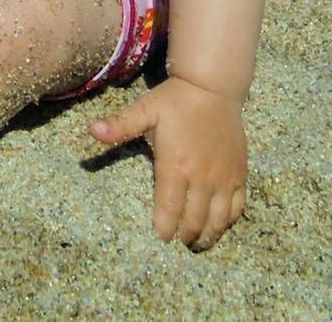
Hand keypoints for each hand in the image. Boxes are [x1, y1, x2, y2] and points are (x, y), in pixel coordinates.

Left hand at [90, 75, 247, 249]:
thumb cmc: (174, 100)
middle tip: (177, 242)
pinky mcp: (240, 174)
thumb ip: (120, 124)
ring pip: (218, 218)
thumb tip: (91, 131)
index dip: (165, 227)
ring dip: (207, 235)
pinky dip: (227, 221)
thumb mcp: (144, 109)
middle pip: (194, 218)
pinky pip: (237, 206)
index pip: (169, 206)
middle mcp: (202, 175)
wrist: (213, 88)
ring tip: (196, 243)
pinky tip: (218, 226)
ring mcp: (224, 177)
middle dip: (184, 235)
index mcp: (176, 163)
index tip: (160, 238)